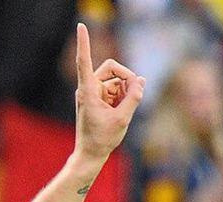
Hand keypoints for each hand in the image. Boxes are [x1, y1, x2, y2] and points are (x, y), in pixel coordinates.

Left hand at [74, 23, 144, 162]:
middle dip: (126, 77)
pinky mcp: (98, 98)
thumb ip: (134, 97)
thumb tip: (140, 80)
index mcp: (88, 91)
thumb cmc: (102, 139)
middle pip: (111, 67)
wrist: (91, 154)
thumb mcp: (123, 118)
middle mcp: (88, 88)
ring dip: (125, 91)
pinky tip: (121, 111)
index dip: (84, 43)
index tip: (81, 26)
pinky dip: (122, 96)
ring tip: (123, 110)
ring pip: (116, 79)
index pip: (84, 61)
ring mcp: (92, 93)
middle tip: (135, 93)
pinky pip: (115, 88)